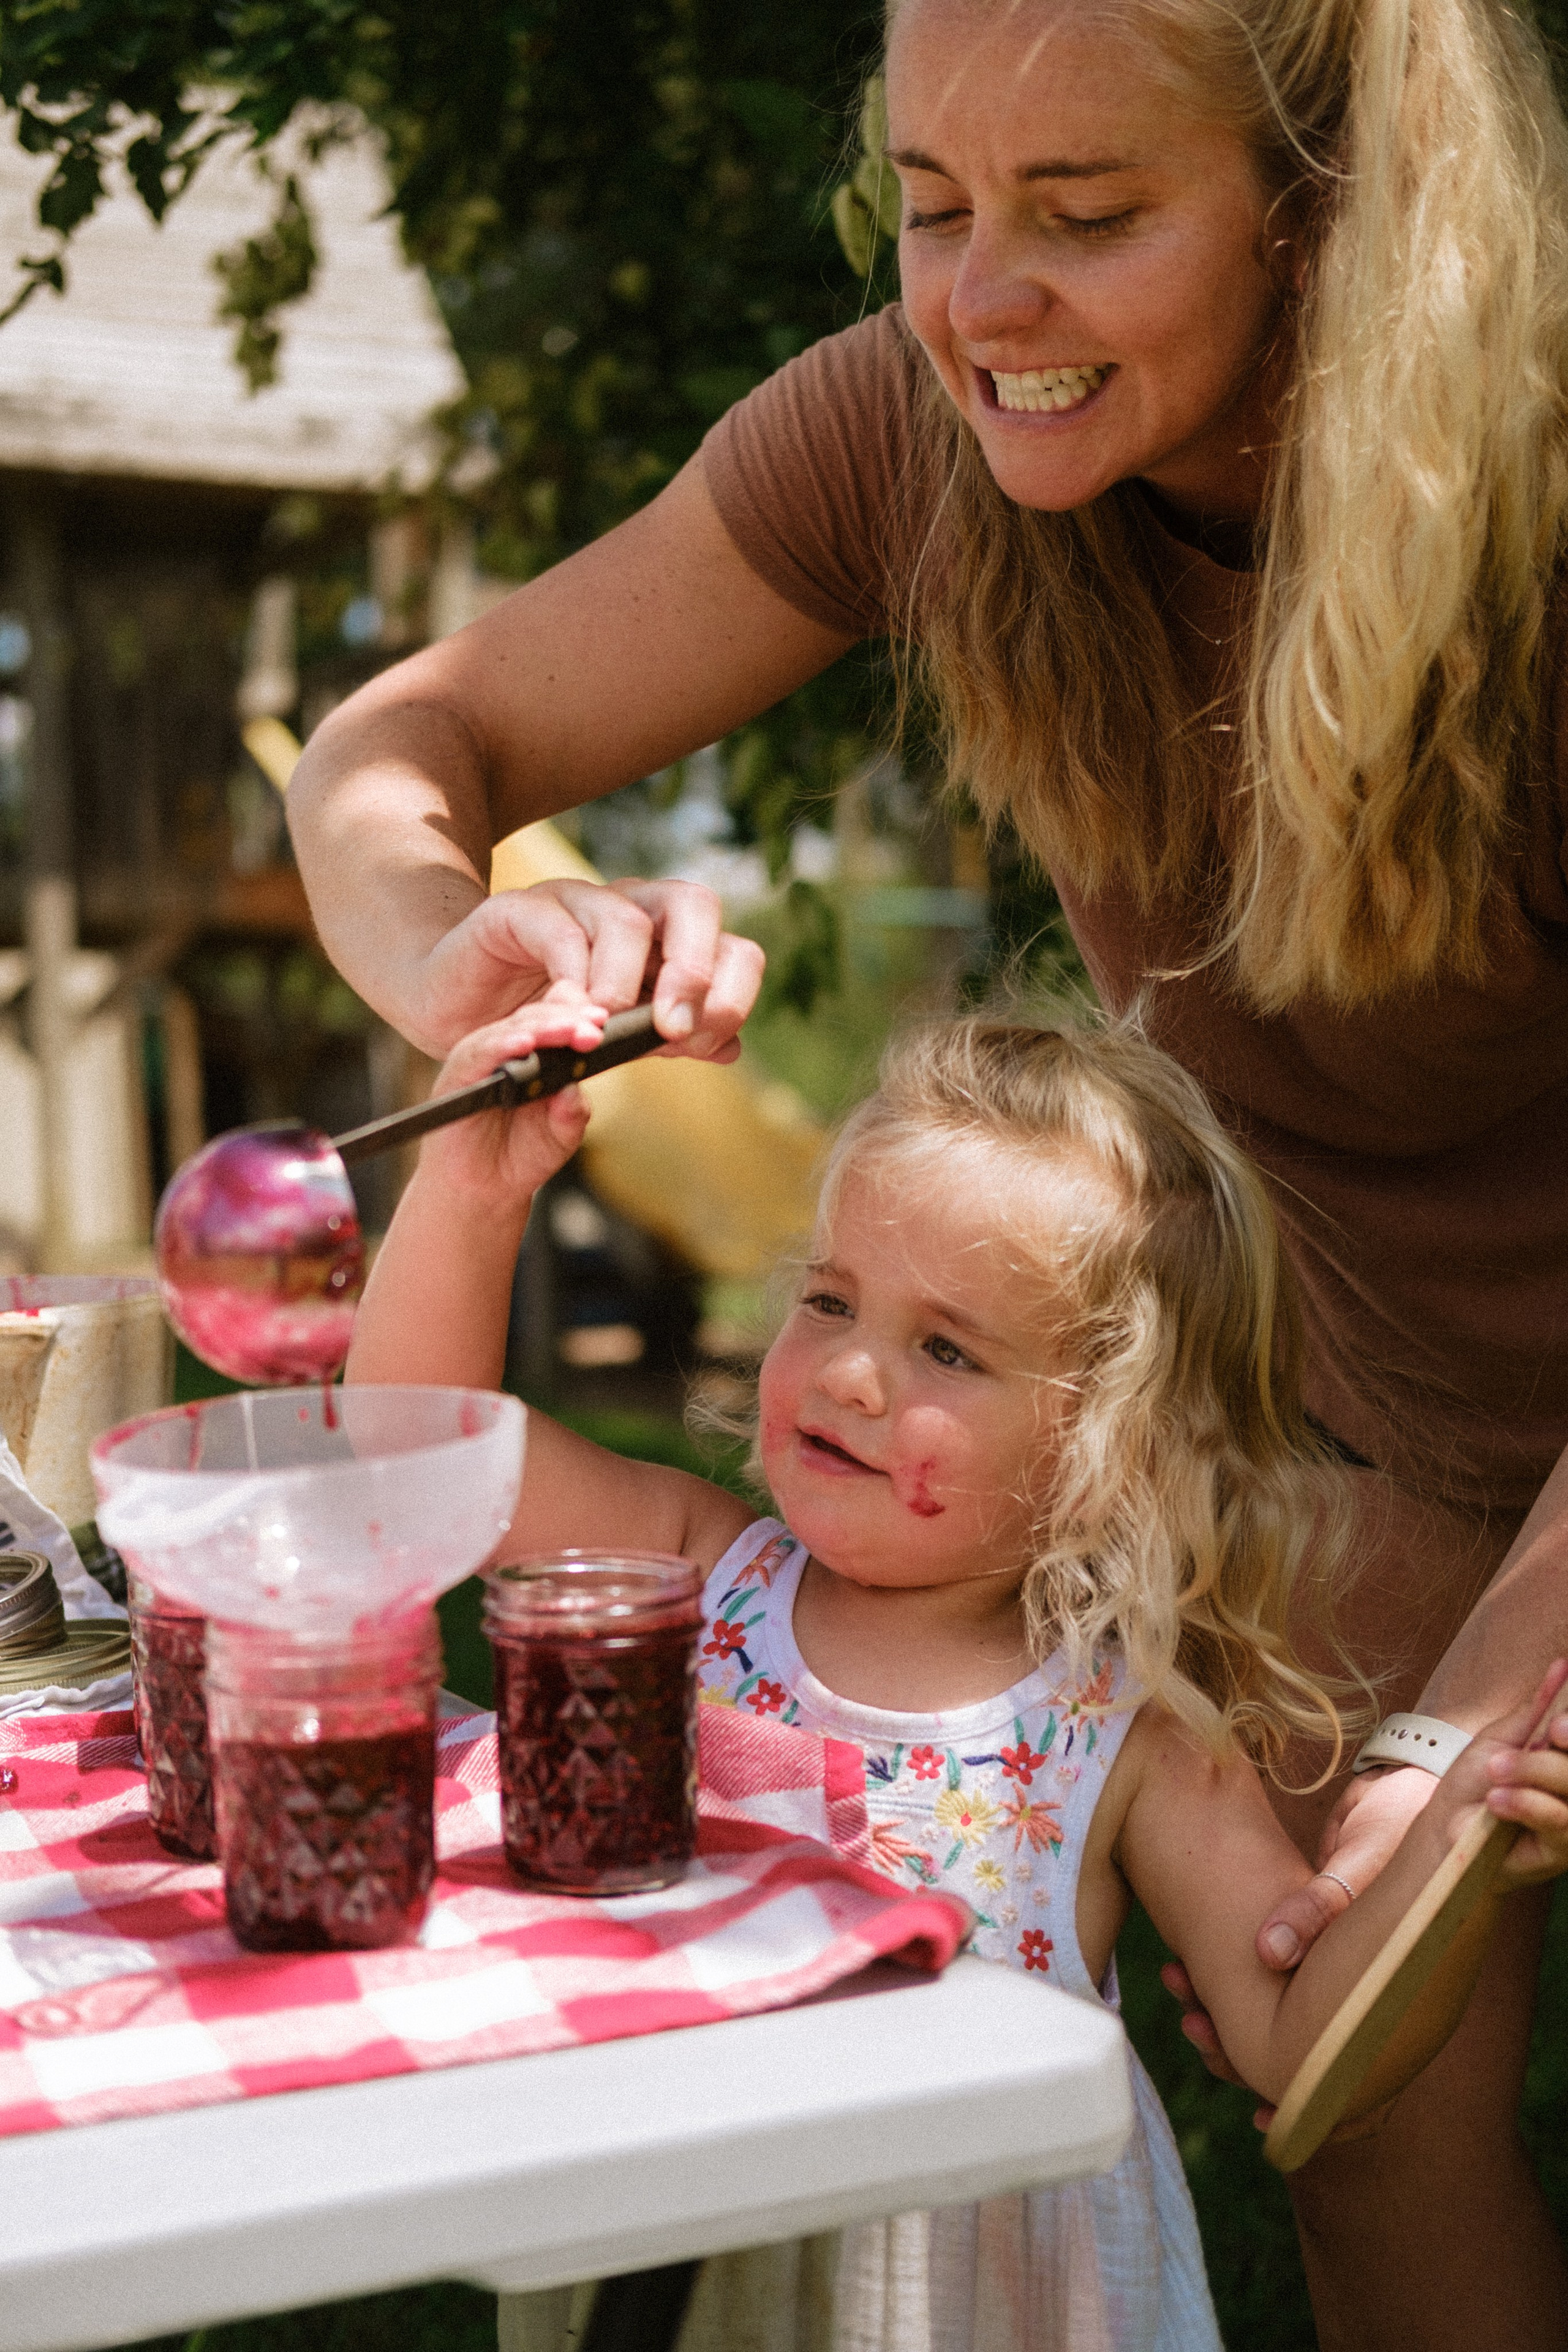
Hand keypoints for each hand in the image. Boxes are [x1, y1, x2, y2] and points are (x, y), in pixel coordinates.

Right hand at [411, 998, 604, 1214]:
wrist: (485, 1189)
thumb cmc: (523, 1154)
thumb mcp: (562, 1134)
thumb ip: (572, 1112)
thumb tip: (575, 1088)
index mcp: (536, 1052)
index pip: (558, 1018)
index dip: (580, 1015)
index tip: (603, 1022)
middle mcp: (507, 1048)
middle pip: (537, 1016)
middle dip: (568, 1020)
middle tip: (593, 1029)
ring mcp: (481, 1058)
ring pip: (511, 1029)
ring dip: (542, 1028)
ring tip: (567, 1031)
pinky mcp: (456, 1075)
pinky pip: (479, 1054)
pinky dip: (501, 1046)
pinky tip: (523, 1046)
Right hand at [413, 877, 763, 1057]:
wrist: (457, 1015)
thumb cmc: (542, 1024)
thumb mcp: (616, 1040)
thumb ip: (666, 1039)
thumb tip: (730, 1045)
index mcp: (665, 940)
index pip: (731, 946)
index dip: (732, 991)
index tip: (703, 1042)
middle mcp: (627, 908)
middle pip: (693, 904)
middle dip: (694, 970)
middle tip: (672, 1027)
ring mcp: (574, 901)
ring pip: (626, 919)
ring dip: (625, 981)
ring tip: (606, 1027)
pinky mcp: (519, 910)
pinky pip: (558, 929)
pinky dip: (571, 977)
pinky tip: (566, 1016)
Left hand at [1158, 1763, 1437, 2097]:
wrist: (1406, 1789)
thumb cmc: (1396, 1830)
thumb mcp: (1361, 1866)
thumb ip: (1317, 1908)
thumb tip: (1268, 1953)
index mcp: (1379, 1993)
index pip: (1342, 2075)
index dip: (1303, 2103)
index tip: (1261, 2116)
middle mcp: (1351, 1992)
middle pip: (1290, 2049)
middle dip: (1236, 2048)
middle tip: (1192, 2023)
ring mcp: (1325, 1971)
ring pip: (1267, 2015)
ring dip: (1218, 2011)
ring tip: (1174, 1984)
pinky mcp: (1301, 1941)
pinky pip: (1259, 1976)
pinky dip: (1219, 1977)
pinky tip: (1180, 1968)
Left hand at [1443, 1659, 1567, 1887]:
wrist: (1446, 1825)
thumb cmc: (1474, 1781)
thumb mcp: (1501, 1737)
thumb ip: (1536, 1708)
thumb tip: (1561, 1666)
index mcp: (1563, 1758)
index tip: (1556, 1726)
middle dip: (1549, 1758)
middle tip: (1517, 1751)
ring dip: (1532, 1775)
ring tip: (1495, 1773)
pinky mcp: (1562, 1850)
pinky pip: (1560, 1822)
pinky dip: (1527, 1805)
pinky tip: (1497, 1801)